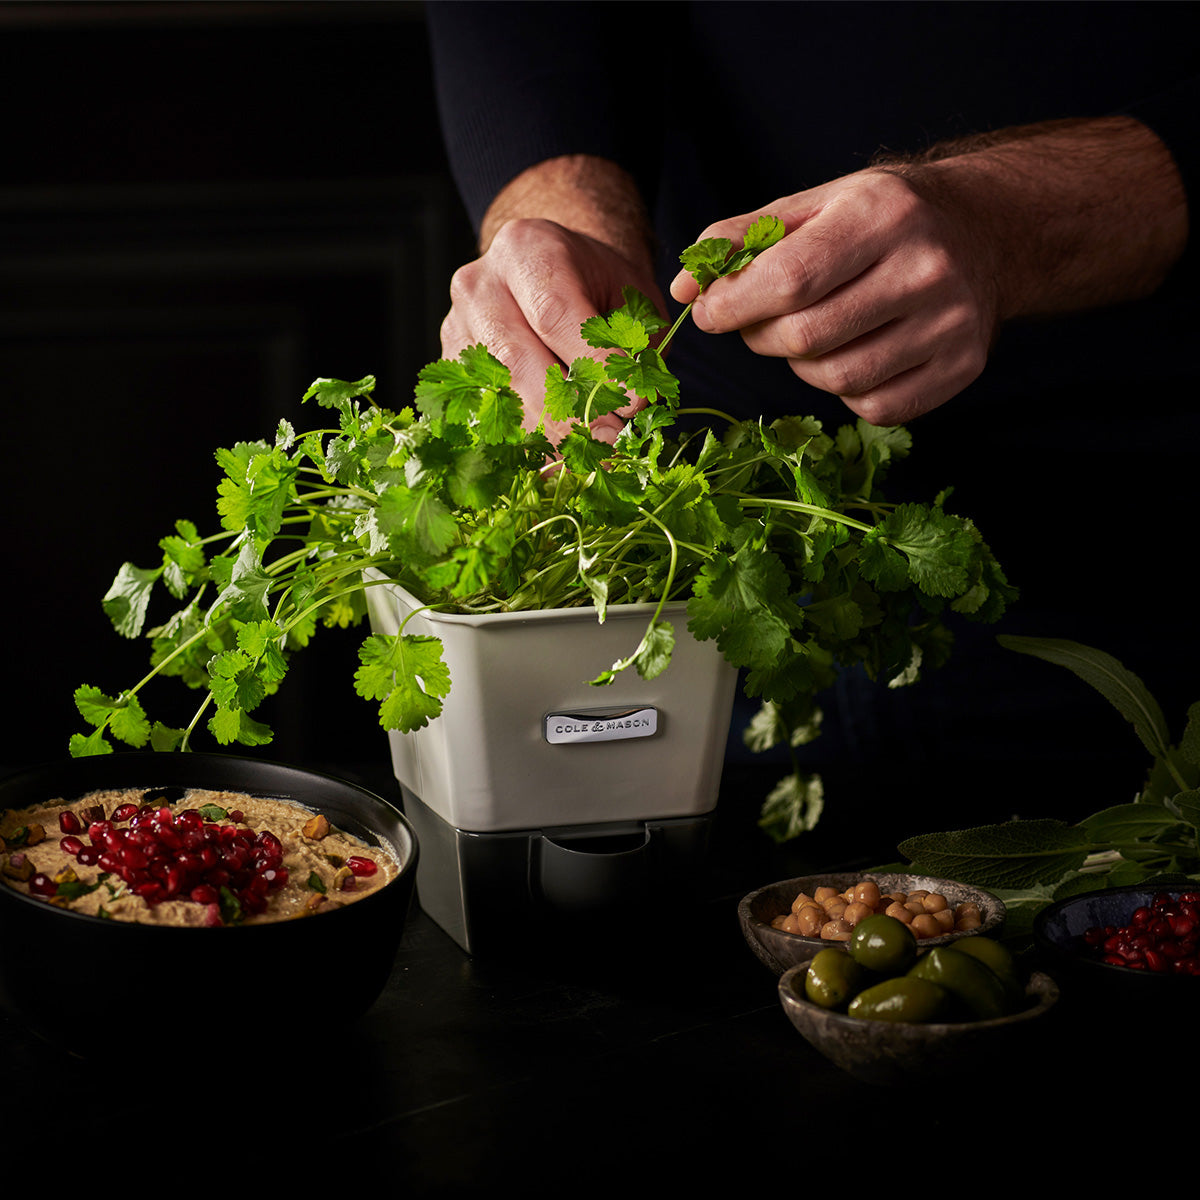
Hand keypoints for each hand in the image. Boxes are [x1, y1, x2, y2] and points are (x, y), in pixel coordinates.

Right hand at [442, 220, 664, 445]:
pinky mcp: (451, 369)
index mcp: (527, 250)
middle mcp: (479, 286)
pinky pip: (482, 415)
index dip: (592, 364)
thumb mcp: (632, 299)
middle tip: (610, 442)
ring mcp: (457, 328)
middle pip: (517, 360)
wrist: (548, 275)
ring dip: (546, 435)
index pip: (554, 313)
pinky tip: (558, 458)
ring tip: (591, 454)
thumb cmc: (597, 288)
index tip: (631, 404)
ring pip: (496, 395)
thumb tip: (633, 408)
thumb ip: (636, 346)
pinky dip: (522, 443)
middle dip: (568, 411)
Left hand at [670, 169, 997, 425]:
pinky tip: (853, 354)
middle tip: (761, 322)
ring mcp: (950, 324)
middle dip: (762, 336)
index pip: (790, 280)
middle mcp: (925, 269)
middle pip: (806, 338)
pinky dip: (847, 392)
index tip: (708, 311)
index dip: (733, 306)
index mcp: (883, 215)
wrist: (983, 231)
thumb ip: (743, 239)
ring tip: (811, 334)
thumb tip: (685, 288)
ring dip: (803, 366)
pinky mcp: (961, 367)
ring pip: (837, 380)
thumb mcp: (815, 206)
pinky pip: (874, 407)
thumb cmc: (880, 220)